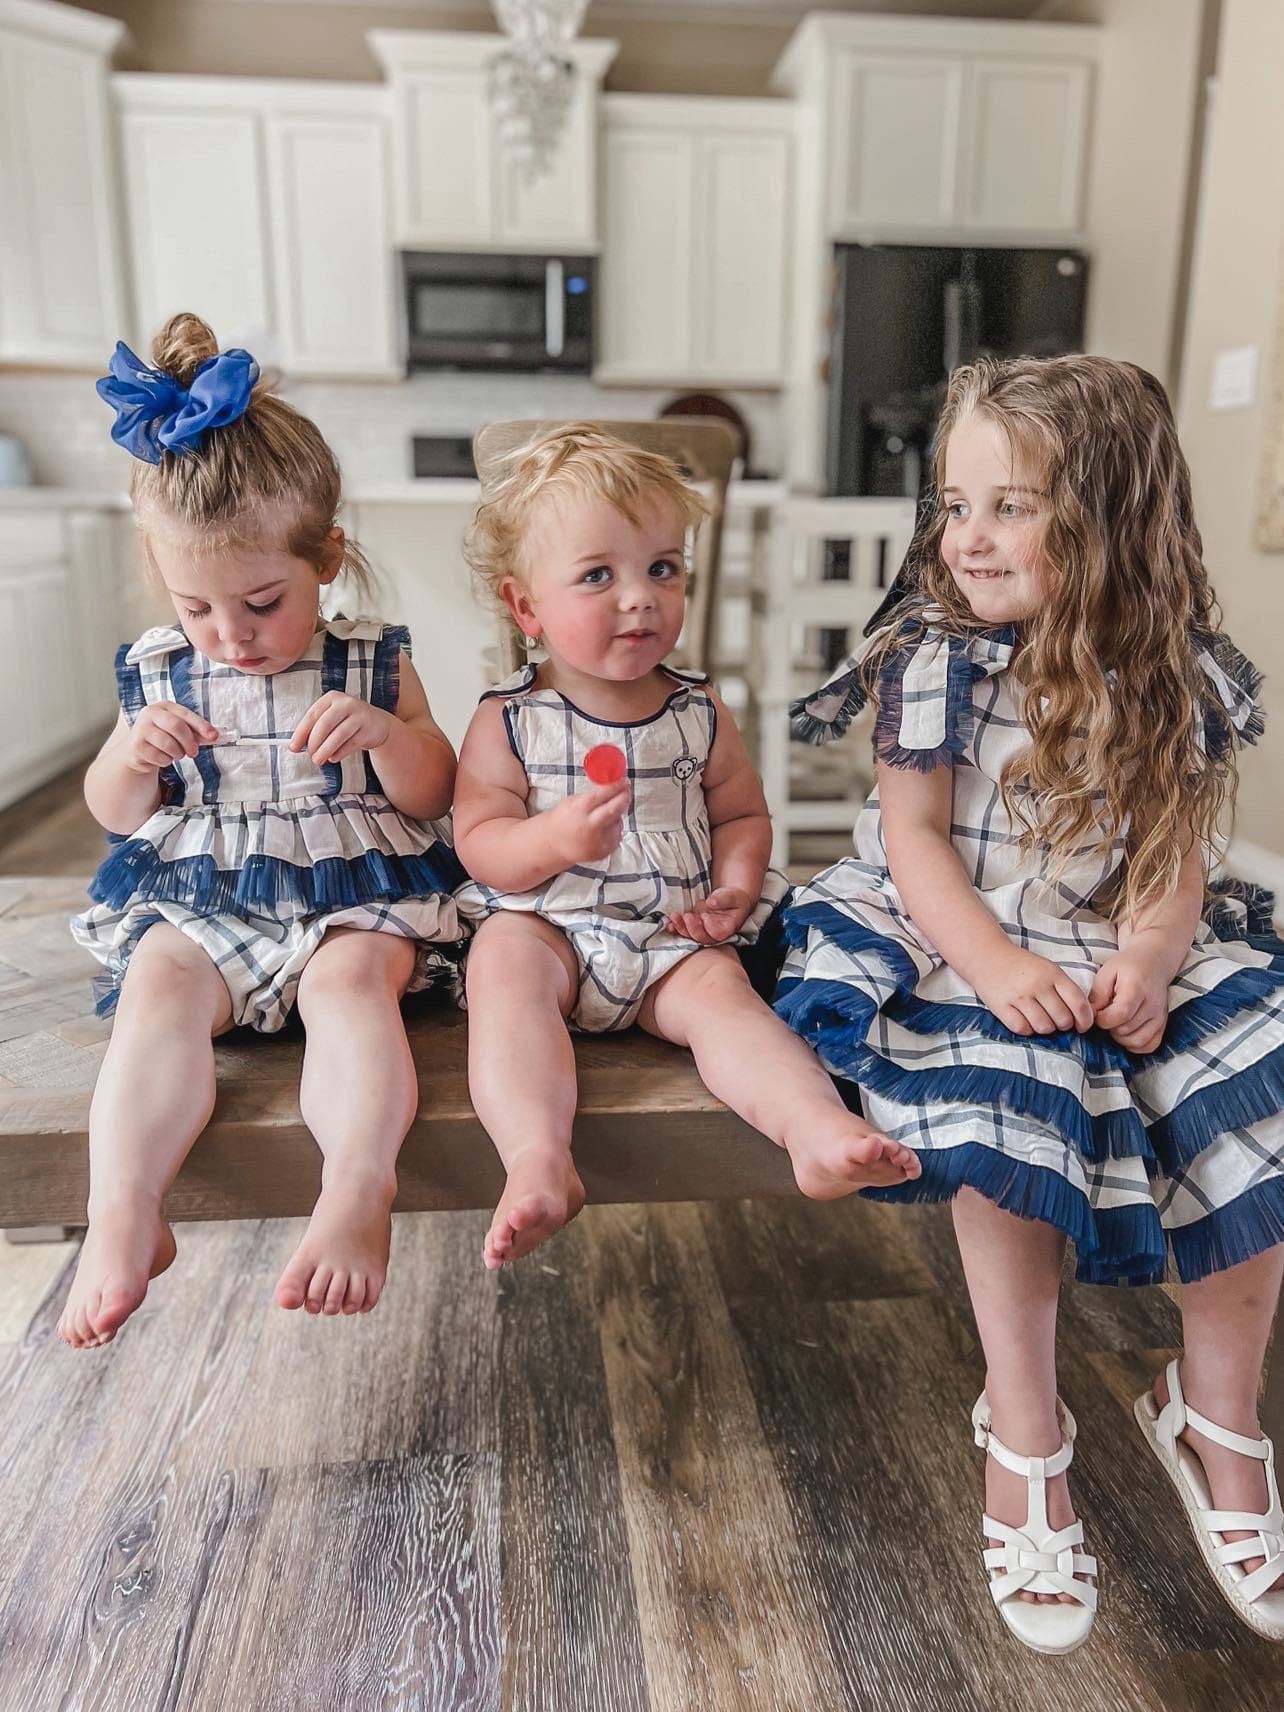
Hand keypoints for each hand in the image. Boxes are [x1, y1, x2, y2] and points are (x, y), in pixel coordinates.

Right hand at [125, 701, 216, 772]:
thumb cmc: (162, 737)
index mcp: (164, 706)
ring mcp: (141, 729)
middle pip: (176, 726)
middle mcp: (150, 714)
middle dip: (189, 742)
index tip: (214, 736)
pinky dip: (166, 761)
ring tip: (176, 753)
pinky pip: (159, 757)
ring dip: (178, 753)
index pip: (186, 714)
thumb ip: (197, 733)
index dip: (201, 725)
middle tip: (193, 752)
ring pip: (168, 744)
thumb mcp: (180, 732)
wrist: (136, 750)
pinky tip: (162, 757)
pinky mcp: (136, 746)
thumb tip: (216, 736)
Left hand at [290, 693, 391, 765]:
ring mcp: (360, 715)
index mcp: (332, 698)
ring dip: (326, 750)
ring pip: (339, 734)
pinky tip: (333, 758)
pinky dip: (340, 753)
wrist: (377, 724)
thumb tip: (297, 745)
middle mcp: (346, 703)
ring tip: (318, 760)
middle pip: (325, 723)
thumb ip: (314, 729)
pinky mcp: (369, 729)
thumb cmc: (348, 722)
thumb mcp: (331, 719)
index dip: (301, 732)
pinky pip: (352, 743)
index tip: (294, 746)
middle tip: (310, 755)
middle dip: (314, 742)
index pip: (312, 715)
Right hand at [547, 780, 630, 867]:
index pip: (603, 794)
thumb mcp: (573, 801)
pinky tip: (601, 830)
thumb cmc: (564, 820)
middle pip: (615, 809)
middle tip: (627, 792)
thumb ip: (592, 794)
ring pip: (618, 823)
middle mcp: (589, 826)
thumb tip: (612, 784)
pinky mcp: (602, 851)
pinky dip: (613, 830)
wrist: (555, 843)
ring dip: (616, 817)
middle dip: (624, 798)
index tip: (625, 782)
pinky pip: (617, 836)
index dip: (617, 786)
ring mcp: (596, 841)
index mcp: (579, 810)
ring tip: (601, 818)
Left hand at [666, 887, 752, 944]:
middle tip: (687, 916)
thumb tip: (711, 902)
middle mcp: (713, 934)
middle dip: (692, 928)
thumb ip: (723, 899)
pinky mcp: (691, 928)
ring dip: (681, 927)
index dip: (710, 926)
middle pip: (702, 937)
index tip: (705, 916)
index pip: (718, 932)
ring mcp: (701, 932)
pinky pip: (682, 931)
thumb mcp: (732, 896)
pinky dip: (675, 928)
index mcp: (727, 928)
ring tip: (674, 917)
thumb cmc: (733, 899)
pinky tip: (669, 924)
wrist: (727, 900)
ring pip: (690, 936)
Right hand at [974, 947, 1093, 1036]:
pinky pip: (1023, 1029)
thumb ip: (1065, 989)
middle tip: (1056, 1020)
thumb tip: (1081, 1017)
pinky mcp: (1001, 1007)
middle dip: (1063, 1025)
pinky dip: (1027, 1029)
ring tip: (1040, 1019)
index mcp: (1052, 973)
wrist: (988, 956)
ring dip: (1045, 1028)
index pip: (1078, 1003)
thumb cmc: (1022, 965)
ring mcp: (1018, 996)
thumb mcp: (1048, 969)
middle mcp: (1037, 985)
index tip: (1083, 1026)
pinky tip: (1025, 1020)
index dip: (1085, 1020)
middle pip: (1062, 1019)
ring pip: (1044, 1027)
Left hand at [1090, 945, 1171, 1052]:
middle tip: (1106, 1014)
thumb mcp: (1107, 971)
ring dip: (1120, 1037)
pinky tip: (1126, 1033)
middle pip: (1126, 1030)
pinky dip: (1135, 1044)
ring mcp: (1160, 1017)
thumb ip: (1098, 994)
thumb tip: (1091, 1015)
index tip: (1097, 1012)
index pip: (1120, 1014)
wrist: (1154, 962)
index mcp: (1137, 988)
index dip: (1103, 1019)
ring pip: (1137, 1041)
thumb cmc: (1128, 966)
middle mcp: (1152, 1005)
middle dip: (1109, 1027)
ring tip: (1115, 1023)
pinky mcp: (1163, 1025)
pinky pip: (1149, 1045)